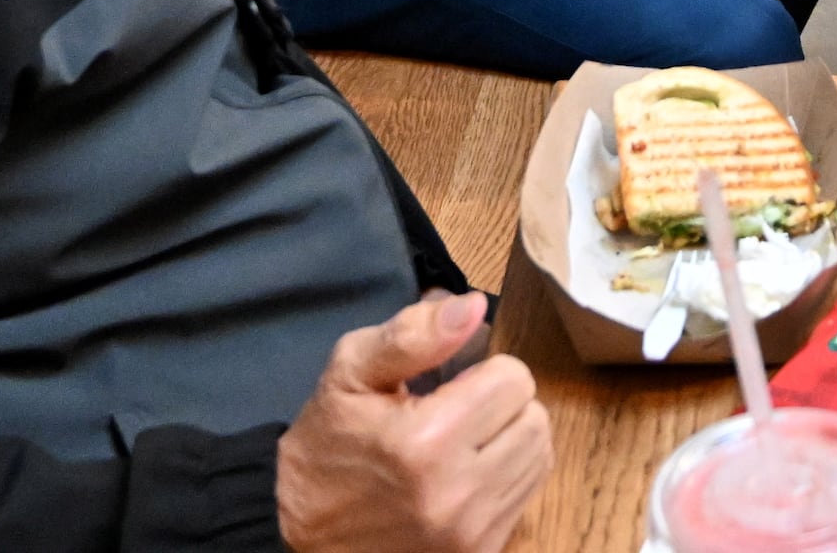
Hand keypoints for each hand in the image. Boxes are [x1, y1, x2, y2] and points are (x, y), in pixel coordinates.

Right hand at [276, 292, 551, 552]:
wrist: (298, 533)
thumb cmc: (327, 446)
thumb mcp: (350, 373)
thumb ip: (413, 335)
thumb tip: (473, 307)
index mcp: (426, 440)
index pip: (514, 380)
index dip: (485, 370)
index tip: (452, 383)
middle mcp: (458, 492)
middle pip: (534, 418)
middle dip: (502, 404)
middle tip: (459, 410)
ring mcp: (472, 532)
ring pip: (538, 456)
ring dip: (510, 439)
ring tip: (465, 441)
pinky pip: (526, 496)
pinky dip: (507, 475)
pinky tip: (468, 473)